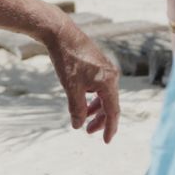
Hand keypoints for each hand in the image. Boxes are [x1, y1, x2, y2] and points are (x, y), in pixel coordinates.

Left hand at [46, 20, 120, 142]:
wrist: (61, 33)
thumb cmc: (67, 59)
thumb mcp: (71, 87)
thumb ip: (77, 108)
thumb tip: (78, 125)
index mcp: (108, 82)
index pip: (113, 111)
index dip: (109, 128)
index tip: (105, 141)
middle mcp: (111, 75)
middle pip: (110, 104)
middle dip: (101, 120)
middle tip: (88, 132)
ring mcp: (105, 69)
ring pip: (104, 95)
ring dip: (96, 109)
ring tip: (84, 119)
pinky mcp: (98, 64)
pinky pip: (100, 86)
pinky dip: (93, 97)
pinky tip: (83, 101)